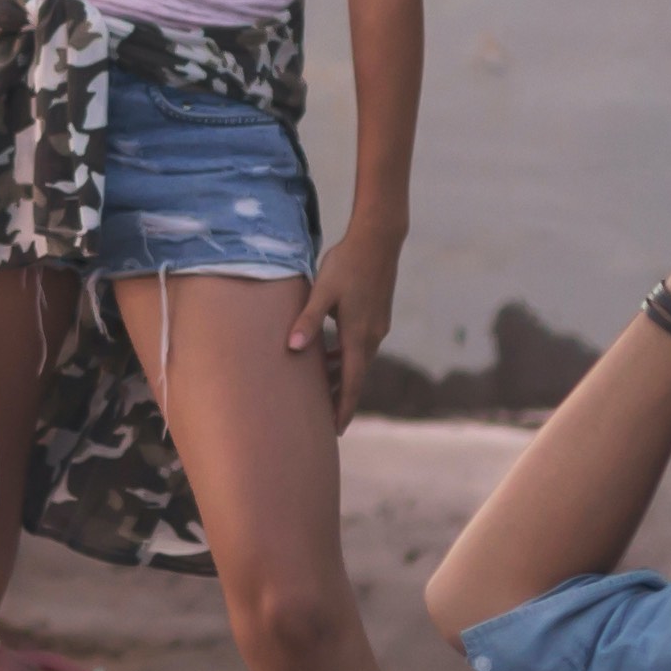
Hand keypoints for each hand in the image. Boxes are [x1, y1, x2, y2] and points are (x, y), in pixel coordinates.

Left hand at [287, 217, 403, 412]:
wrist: (378, 239)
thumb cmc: (347, 263)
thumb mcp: (323, 291)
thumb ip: (307, 320)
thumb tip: (292, 349)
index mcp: (359, 336)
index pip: (351, 383)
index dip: (342, 408)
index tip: (335, 431)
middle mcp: (372, 337)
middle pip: (354, 377)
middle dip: (338, 398)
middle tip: (321, 420)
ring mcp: (377, 327)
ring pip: (356, 361)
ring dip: (339, 376)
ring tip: (318, 392)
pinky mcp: (375, 316)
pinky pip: (359, 347)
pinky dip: (343, 357)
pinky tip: (326, 355)